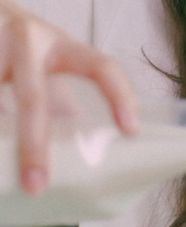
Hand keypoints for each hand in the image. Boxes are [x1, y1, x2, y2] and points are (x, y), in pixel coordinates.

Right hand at [0, 0, 137, 193]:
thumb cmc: (19, 48)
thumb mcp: (44, 61)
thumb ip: (59, 98)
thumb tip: (84, 155)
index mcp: (57, 44)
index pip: (100, 66)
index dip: (119, 96)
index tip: (131, 131)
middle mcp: (25, 39)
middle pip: (33, 96)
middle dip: (35, 145)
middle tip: (37, 187)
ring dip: (2, 141)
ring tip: (3, 177)